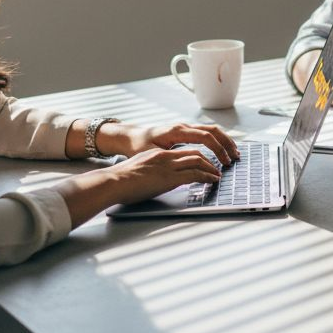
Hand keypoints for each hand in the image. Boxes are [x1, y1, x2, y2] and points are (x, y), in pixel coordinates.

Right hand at [56, 147, 224, 225]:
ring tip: (219, 174)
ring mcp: (168, 166)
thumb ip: (149, 171)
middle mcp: (165, 156)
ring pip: (198, 161)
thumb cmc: (120, 180)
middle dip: (210, 157)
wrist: (113, 182)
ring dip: (212, 167)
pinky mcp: (170, 177)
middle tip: (219, 164)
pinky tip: (213, 180)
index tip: (206, 160)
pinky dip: (207, 176)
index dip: (198, 155)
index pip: (183, 150)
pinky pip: (195, 174)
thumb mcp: (137, 170)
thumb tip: (153, 180)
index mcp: (157, 153)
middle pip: (195, 152)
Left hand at [102, 122, 238, 165]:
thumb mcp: (152, 153)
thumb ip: (170, 156)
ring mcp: (185, 127)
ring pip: (212, 130)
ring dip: (224, 141)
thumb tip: (187, 163)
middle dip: (227, 144)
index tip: (225, 162)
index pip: (205, 137)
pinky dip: (217, 140)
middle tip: (235, 158)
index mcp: (177, 131)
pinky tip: (222, 150)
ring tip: (233, 153)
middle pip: (213, 131)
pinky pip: (206, 133)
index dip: (218, 150)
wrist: (131, 136)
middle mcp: (184, 126)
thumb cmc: (138, 145)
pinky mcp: (185, 131)